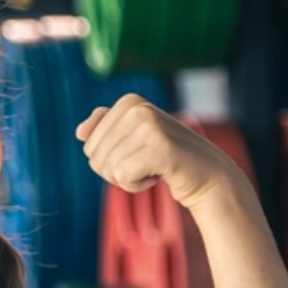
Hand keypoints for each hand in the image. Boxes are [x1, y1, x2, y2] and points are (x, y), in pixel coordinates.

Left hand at [75, 94, 244, 208]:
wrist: (209, 175)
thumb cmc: (166, 158)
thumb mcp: (133, 139)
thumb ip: (104, 128)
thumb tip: (79, 133)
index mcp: (129, 101)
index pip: (88, 145)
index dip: (110, 159)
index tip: (137, 154)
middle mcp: (138, 108)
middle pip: (95, 158)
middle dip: (116, 171)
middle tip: (146, 165)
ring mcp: (149, 125)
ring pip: (108, 169)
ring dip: (129, 179)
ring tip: (155, 168)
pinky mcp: (159, 147)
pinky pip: (122, 177)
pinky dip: (137, 186)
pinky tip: (158, 176)